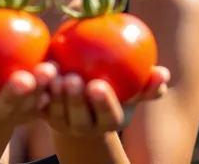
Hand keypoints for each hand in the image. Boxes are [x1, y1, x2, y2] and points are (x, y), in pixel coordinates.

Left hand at [42, 65, 170, 137]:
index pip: (108, 116)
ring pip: (56, 112)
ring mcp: (62, 123)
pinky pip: (38, 103)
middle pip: (79, 118)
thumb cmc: (115, 88)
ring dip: (53, 94)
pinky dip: (37, 89)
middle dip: (75, 101)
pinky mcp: (43, 114)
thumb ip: (147, 83)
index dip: (103, 104)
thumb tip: (163, 73)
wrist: (83, 100)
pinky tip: (35, 70)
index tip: (98, 86)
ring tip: (52, 73)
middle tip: (72, 79)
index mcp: (108, 121)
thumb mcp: (132, 88)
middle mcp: (85, 127)